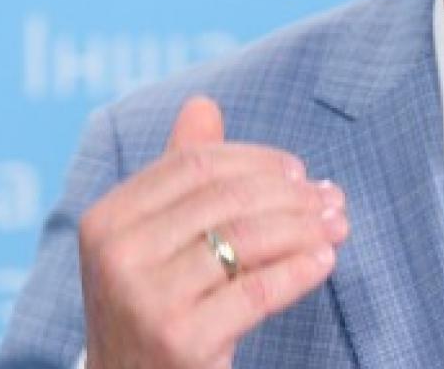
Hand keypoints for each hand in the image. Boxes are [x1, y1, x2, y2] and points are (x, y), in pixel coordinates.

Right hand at [78, 97, 348, 368]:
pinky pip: (258, 291)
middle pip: (228, 198)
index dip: (257, 161)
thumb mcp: (153, 240)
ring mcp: (145, 300)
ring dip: (306, 228)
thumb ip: (177, 175)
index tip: (299, 171)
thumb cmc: (154, 306)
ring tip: (338, 226)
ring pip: (248, 240)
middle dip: (291, 194)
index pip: (196, 165)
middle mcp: (116, 256)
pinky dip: (301, 270)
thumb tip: (202, 104)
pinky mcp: (180, 340)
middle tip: (332, 198)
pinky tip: (325, 261)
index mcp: (106, 219)